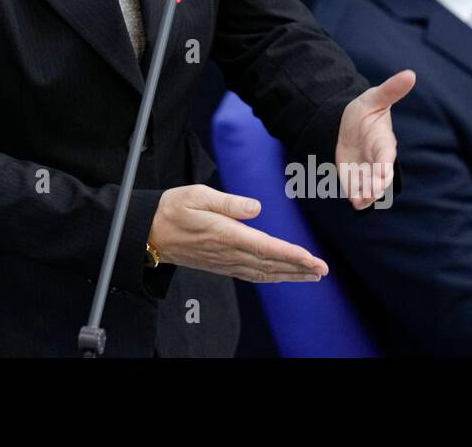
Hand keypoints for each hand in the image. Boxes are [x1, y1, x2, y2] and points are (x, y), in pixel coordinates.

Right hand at [148, 185, 327, 282]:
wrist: (149, 233)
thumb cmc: (171, 209)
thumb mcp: (196, 195)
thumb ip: (228, 202)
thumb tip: (256, 207)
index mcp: (223, 233)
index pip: (264, 246)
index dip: (290, 254)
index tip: (311, 259)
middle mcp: (227, 252)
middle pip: (269, 263)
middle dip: (298, 268)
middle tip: (323, 270)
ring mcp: (224, 261)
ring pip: (263, 272)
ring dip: (289, 275)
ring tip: (312, 275)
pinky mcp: (221, 265)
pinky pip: (251, 275)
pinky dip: (271, 277)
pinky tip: (282, 276)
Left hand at [336, 69, 415, 208]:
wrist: (346, 123)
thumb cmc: (365, 110)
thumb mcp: (374, 98)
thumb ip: (391, 90)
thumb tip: (410, 74)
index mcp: (384, 142)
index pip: (386, 155)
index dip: (384, 164)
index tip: (382, 172)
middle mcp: (377, 160)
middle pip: (380, 175)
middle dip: (377, 184)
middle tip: (373, 192)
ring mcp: (366, 170)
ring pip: (369, 186)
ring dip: (366, 194)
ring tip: (361, 201)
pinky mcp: (354, 177)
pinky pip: (357, 189)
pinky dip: (357, 197)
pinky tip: (355, 204)